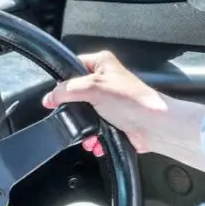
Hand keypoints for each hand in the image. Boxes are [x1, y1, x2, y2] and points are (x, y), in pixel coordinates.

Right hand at [41, 50, 204, 172]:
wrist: (155, 127)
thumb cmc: (133, 101)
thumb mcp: (93, 87)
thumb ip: (66, 90)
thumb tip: (49, 98)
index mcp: (101, 63)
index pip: (71, 66)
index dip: (62, 82)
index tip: (55, 97)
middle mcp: (105, 80)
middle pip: (74, 94)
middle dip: (73, 112)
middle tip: (72, 117)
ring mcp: (108, 101)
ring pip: (82, 114)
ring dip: (82, 128)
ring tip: (86, 136)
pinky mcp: (112, 120)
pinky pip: (93, 128)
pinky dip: (92, 138)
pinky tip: (95, 142)